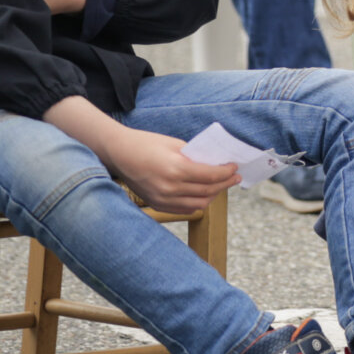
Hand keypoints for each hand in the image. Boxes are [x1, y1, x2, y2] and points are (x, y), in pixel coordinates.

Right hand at [100, 125, 239, 214]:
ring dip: (213, 196)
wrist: (118, 154)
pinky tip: (204, 194)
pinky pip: (184, 209)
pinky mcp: (157, 205)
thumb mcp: (175, 145)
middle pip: (207, 191)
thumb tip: (216, 164)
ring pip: (198, 204)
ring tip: (221, 186)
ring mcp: (163, 199)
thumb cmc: (146, 144)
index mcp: (176, 169)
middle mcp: (170, 188)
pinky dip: (198, 203)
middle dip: (225, 184)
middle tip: (235, 178)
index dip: (226, 173)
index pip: (211, 176)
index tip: (235, 167)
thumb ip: (195, 157)